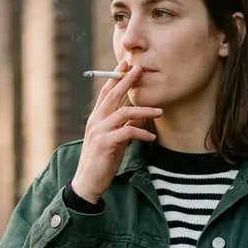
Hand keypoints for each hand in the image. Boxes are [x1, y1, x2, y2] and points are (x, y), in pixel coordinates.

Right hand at [71, 61, 161, 203]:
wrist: (88, 182)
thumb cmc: (101, 161)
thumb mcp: (113, 141)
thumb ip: (123, 127)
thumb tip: (140, 116)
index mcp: (96, 119)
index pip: (105, 93)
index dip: (115, 77)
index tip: (125, 64)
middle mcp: (95, 121)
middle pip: (113, 95)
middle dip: (127, 80)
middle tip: (140, 69)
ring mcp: (99, 131)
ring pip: (124, 112)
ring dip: (144, 110)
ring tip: (160, 111)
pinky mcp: (105, 143)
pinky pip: (128, 132)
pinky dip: (142, 133)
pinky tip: (152, 137)